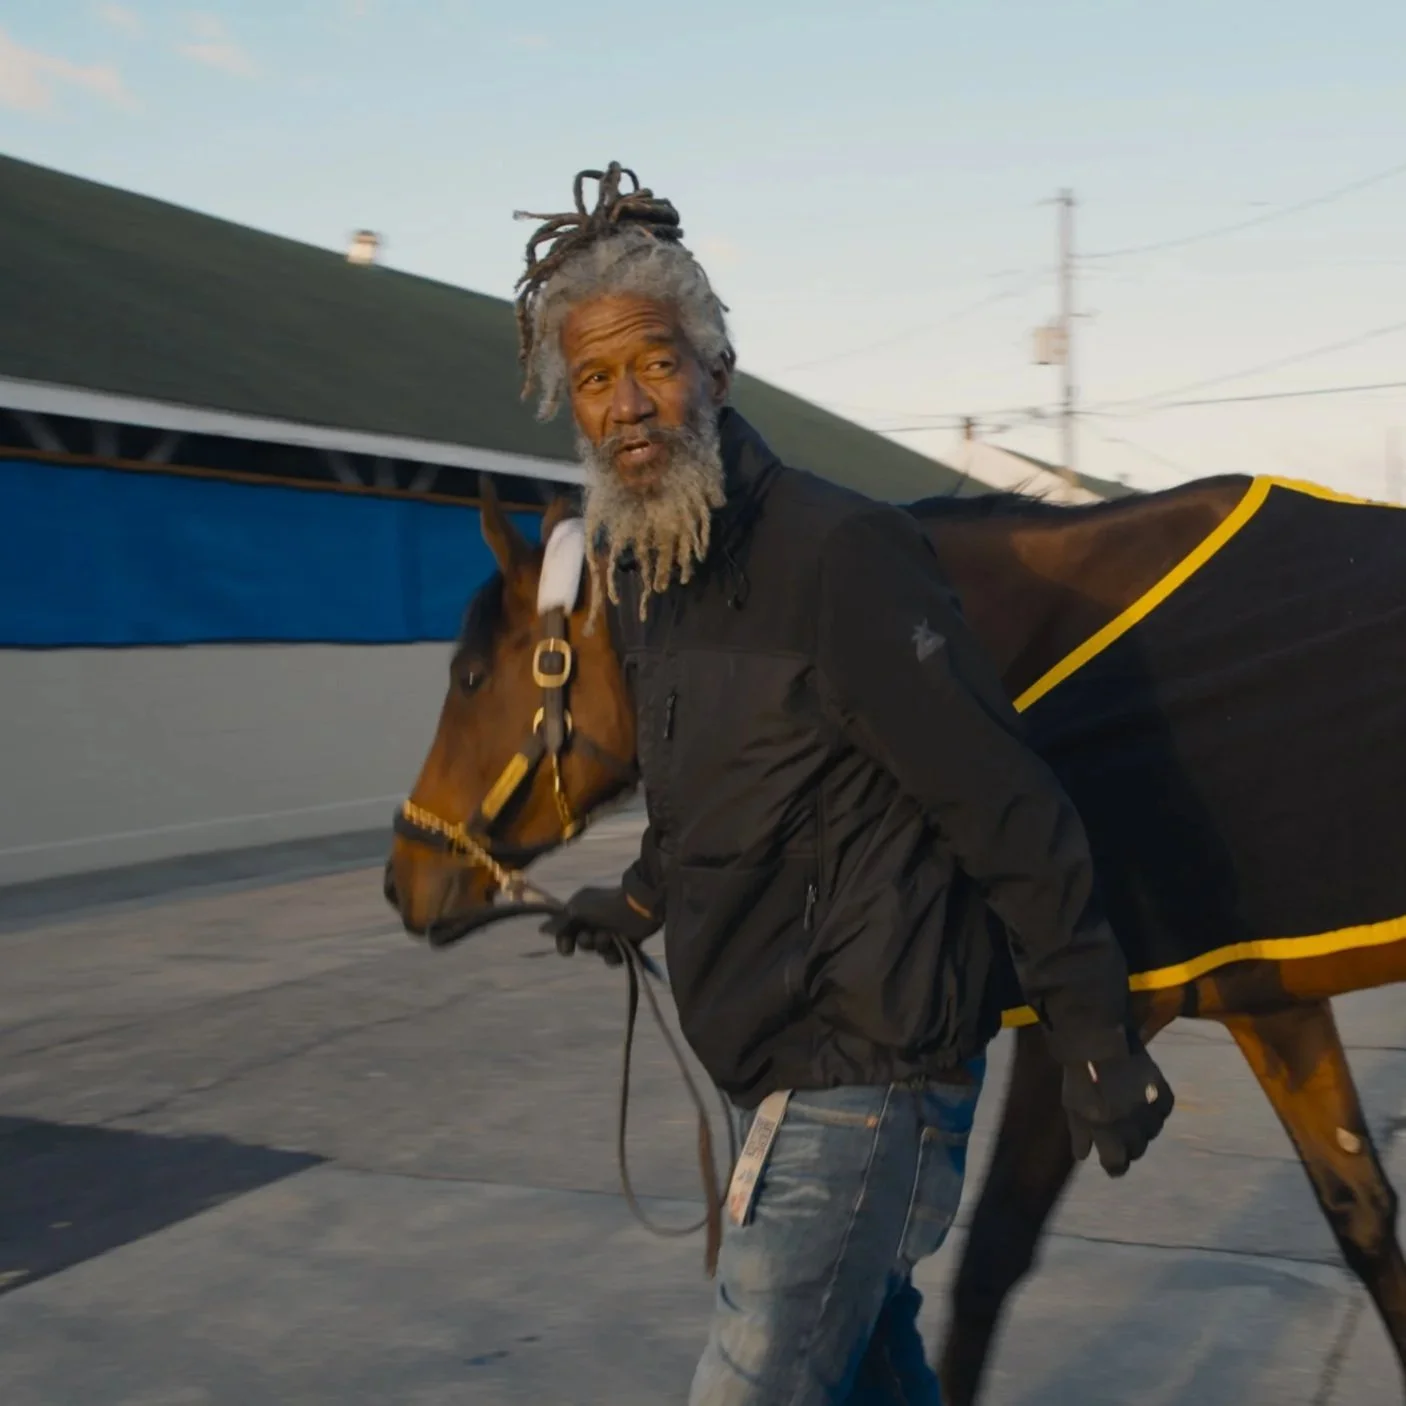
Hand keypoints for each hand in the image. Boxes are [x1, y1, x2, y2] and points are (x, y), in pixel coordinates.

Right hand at [539, 885, 660, 966]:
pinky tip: (620, 947)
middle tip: (592, 935)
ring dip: (601, 946)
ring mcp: (611, 932)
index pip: (566, 932)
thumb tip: (541, 930)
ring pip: (598, 951)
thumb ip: (560, 922)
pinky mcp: (626, 942)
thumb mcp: (577, 909)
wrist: (637, 906)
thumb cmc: (604, 905)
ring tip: (610, 936)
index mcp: (581, 911)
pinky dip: (615, 955)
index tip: (568, 948)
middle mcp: (595, 922)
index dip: (565, 943)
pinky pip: (613, 958)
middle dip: (586, 942)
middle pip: (582, 943)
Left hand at [1061, 1035, 1173, 1176]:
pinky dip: (1155, 1112)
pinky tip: (1146, 1105)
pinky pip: (1163, 1111)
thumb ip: (1079, 1134)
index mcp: (1107, 1130)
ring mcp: (1148, 1108)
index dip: (1114, 1166)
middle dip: (1127, 1148)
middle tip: (1119, 1139)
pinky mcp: (1161, 1090)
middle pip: (1136, 1150)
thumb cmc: (1078, 1074)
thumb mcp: (1071, 1107)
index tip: (1111, 1164)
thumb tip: (1084, 1156)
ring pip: (1151, 1133)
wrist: (1097, 1039)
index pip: (1117, 1164)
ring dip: (1142, 1131)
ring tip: (1131, 1119)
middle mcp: (1131, 1124)